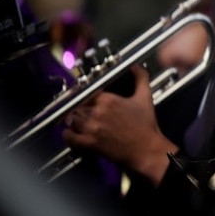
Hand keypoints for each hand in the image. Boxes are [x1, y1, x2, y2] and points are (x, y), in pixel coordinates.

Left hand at [61, 64, 177, 185]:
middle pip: (78, 107)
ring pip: (72, 120)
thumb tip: (136, 66)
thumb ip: (141, 78)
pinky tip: (71, 134)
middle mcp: (97, 112)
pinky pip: (70, 138)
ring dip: (74, 121)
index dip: (87, 96)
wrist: (147, 149)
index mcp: (108, 100)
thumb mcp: (146, 97)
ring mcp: (92, 128)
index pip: (88, 93)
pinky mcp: (89, 143)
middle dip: (81, 109)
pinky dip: (68, 135)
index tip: (88, 99)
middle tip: (85, 112)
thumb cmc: (146, 124)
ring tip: (79, 123)